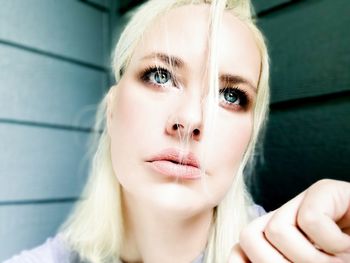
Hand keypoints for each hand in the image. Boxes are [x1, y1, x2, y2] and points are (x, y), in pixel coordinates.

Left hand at [229, 179, 349, 262]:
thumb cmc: (344, 256)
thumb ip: (272, 262)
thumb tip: (237, 259)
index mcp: (278, 243)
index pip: (240, 249)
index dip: (245, 262)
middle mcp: (285, 219)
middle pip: (248, 236)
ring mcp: (304, 202)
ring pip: (275, 230)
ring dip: (310, 258)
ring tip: (335, 257)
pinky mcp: (326, 190)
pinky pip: (310, 220)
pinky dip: (332, 241)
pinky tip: (346, 243)